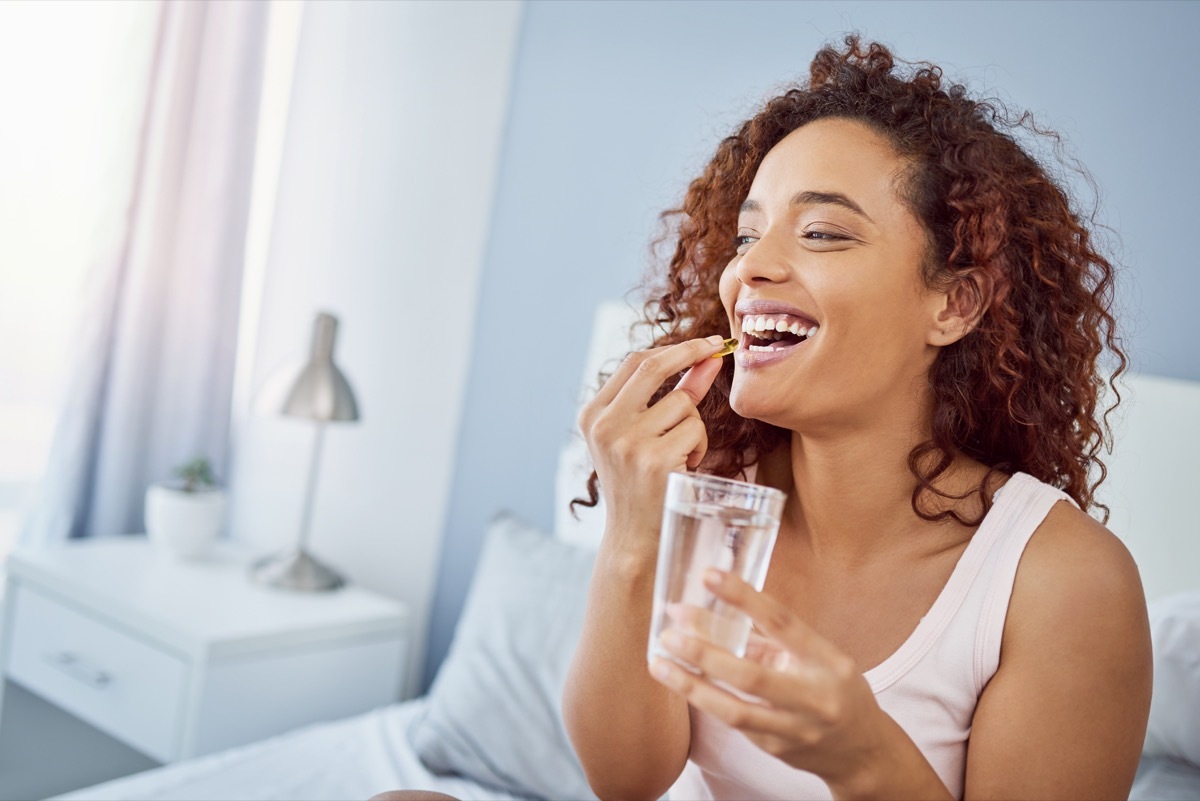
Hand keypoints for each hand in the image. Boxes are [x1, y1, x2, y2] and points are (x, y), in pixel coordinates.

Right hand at [578, 335, 726, 549]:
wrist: (634, 538)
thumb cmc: (642, 483)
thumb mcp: (644, 436)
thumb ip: (674, 394)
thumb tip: (708, 358)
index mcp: (593, 415)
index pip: (634, 362)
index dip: (674, 349)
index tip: (702, 344)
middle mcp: (605, 425)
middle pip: (653, 367)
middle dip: (690, 352)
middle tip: (717, 349)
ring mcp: (628, 442)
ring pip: (683, 404)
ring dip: (695, 426)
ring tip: (681, 454)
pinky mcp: (654, 460)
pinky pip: (694, 431)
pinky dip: (699, 447)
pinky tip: (684, 468)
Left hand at [648, 569, 887, 788]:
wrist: (862, 752)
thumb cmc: (836, 688)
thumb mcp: (819, 655)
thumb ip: (773, 638)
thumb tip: (716, 612)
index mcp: (827, 661)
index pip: (782, 622)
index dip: (743, 598)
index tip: (709, 576)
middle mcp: (813, 697)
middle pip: (750, 676)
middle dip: (704, 652)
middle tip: (669, 631)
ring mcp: (794, 729)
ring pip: (734, 710)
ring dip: (691, 686)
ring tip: (659, 664)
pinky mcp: (775, 750)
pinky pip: (734, 723)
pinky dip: (706, 700)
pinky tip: (683, 683)